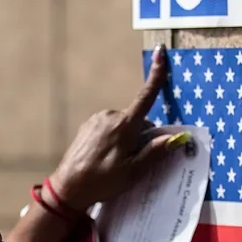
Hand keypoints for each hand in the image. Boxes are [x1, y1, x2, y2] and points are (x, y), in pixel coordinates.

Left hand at [50, 46, 191, 209]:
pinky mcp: (88, 126)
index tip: (160, 52)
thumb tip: (174, 138)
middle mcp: (110, 116)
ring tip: (119, 164)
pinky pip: (110, 128)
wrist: (67, 188)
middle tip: (136, 161)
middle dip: (144, 135)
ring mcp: (97, 120)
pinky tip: (107, 159)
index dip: (156, 75)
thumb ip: (154, 153)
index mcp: (124, 125)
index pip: (146, 96)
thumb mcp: (133, 172)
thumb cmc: (101, 182)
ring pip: (125, 125)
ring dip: (128, 139)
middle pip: (139, 119)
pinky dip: (115, 140)